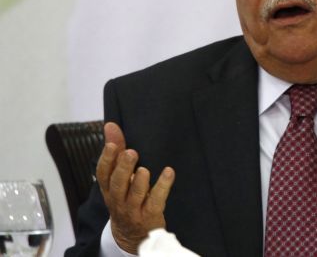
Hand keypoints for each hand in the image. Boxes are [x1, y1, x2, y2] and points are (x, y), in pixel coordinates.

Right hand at [96, 122, 174, 253]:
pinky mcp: (150, 215)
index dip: (106, 159)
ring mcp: (133, 209)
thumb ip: (117, 151)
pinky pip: (156, 201)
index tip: (112, 145)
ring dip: (139, 182)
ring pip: (134, 195)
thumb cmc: (125, 198)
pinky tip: (169, 173)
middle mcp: (118, 199)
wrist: (131, 235)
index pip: (103, 174)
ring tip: (144, 170)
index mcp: (109, 188)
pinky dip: (162, 187)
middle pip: (117, 184)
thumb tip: (111, 125)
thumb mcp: (117, 177)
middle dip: (123, 168)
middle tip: (131, 153)